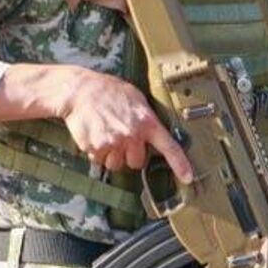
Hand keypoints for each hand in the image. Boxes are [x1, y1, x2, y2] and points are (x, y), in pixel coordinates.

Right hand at [55, 67, 193, 180]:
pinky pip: (98, 160)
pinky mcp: (95, 148)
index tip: (187, 178)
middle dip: (129, 154)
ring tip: (106, 133)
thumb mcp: (136, 99)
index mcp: (147, 122)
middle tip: (121, 137)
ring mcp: (113, 143)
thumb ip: (147, 119)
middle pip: (137, 162)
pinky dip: (96, 152)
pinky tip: (94, 134)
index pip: (169, 147)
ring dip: (111, 155)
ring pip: (116, 164)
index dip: (180, 164)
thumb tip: (156, 133)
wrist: (80, 90)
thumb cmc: (109, 91)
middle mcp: (132, 135)